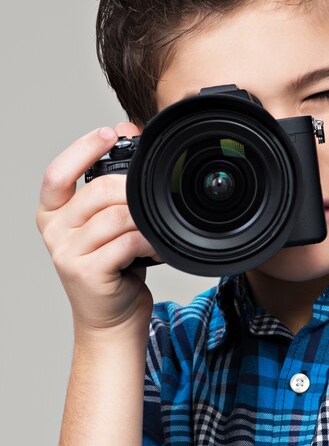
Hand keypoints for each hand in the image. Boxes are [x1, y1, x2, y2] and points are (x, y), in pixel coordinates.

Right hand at [37, 123, 156, 331]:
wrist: (110, 316)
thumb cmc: (113, 264)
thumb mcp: (108, 220)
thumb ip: (112, 182)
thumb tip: (125, 129)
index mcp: (54, 212)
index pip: (57, 173)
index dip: (83, 148)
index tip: (110, 133)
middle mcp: (54, 230)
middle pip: (98, 191)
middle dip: (133, 190)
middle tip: (152, 200)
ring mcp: (66, 253)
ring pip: (115, 217)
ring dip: (145, 220)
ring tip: (157, 228)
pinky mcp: (85, 272)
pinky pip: (126, 243)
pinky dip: (149, 242)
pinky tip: (157, 247)